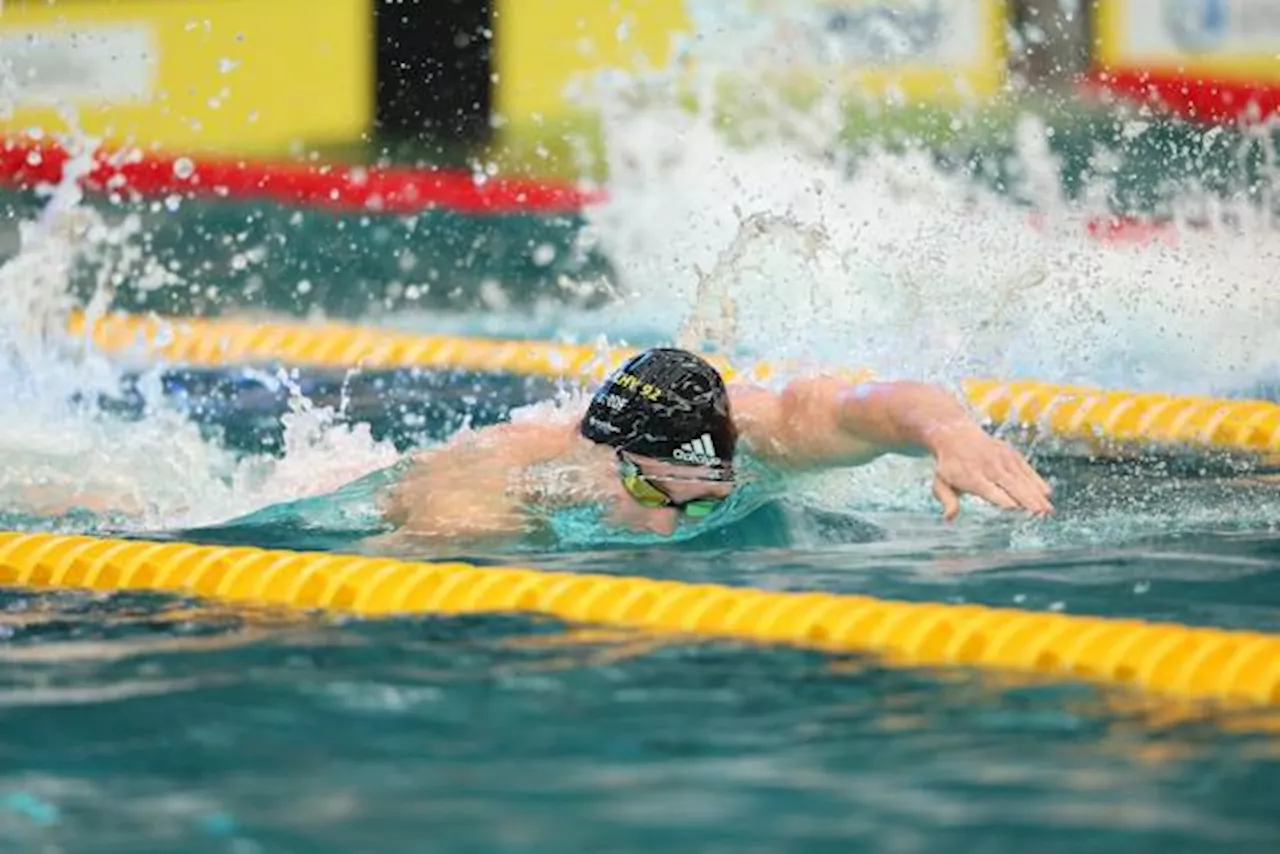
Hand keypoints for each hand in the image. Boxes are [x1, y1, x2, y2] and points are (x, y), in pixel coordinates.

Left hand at [927, 425, 1053, 520]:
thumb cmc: (949, 466)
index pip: (991, 491)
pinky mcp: (1011, 454)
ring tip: (1049, 511)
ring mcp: (1002, 459)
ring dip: (1037, 495)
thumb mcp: (940, 483)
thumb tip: (949, 519)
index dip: (1004, 501)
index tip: (1016, 512)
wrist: (955, 434)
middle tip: (1041, 515)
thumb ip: (947, 500)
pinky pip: (1027, 469)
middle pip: (1011, 486)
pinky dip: (1037, 481)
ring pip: (1023, 479)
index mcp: (971, 476)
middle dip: (1027, 500)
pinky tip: (1047, 494)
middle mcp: (989, 467)